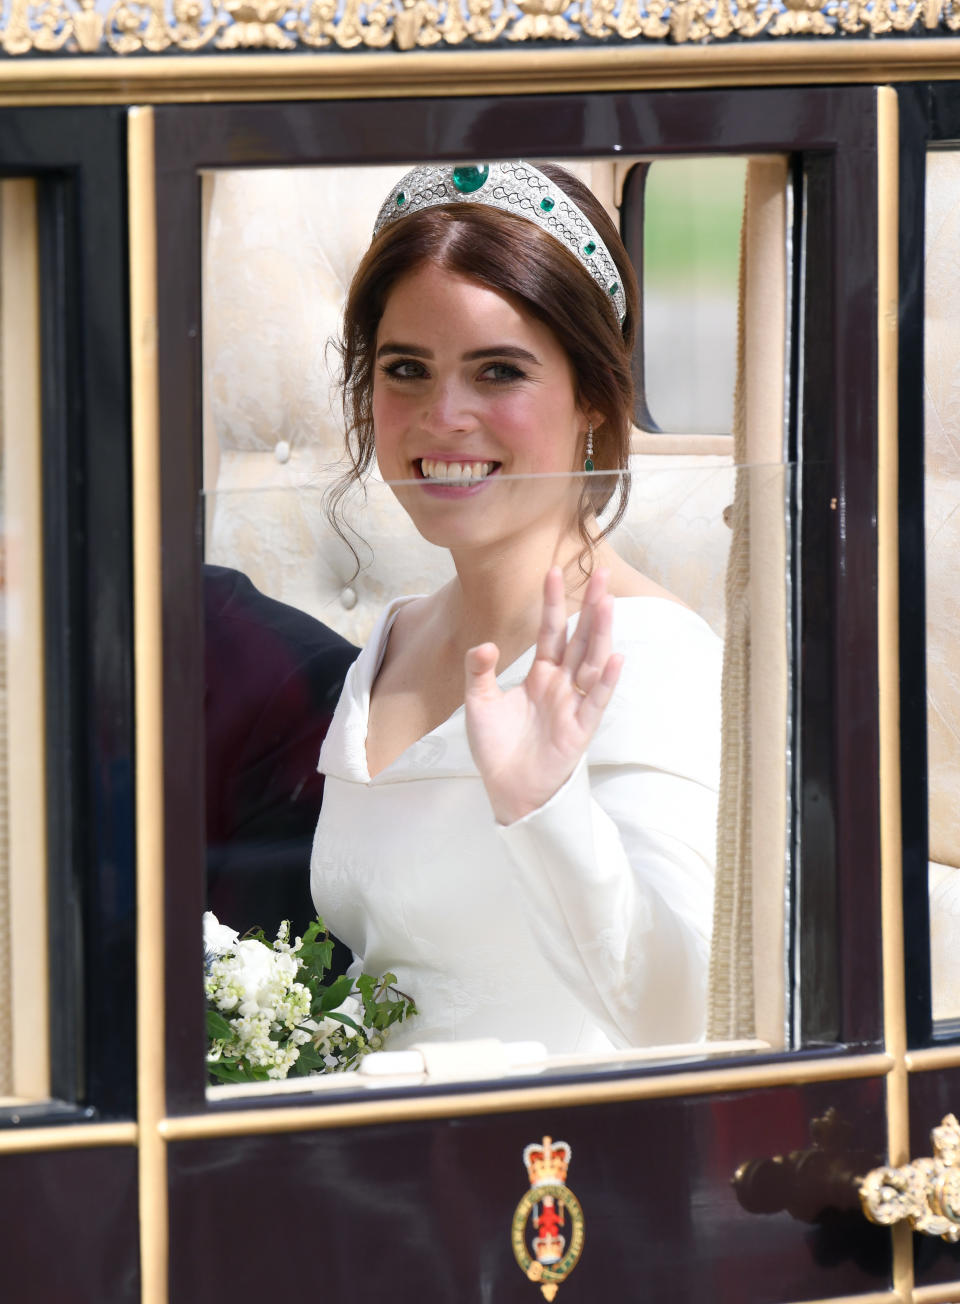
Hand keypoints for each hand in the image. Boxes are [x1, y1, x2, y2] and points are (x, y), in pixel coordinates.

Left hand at [464, 566, 622, 824]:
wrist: (508, 788)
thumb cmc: (496, 747)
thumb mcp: (479, 703)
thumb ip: (479, 671)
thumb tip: (485, 644)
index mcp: (541, 675)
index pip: (550, 631)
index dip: (552, 603)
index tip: (554, 571)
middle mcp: (561, 684)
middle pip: (579, 639)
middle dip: (589, 607)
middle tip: (599, 573)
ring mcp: (573, 704)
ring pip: (592, 662)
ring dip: (600, 633)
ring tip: (608, 603)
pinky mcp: (580, 729)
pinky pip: (596, 701)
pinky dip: (606, 680)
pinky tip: (615, 657)